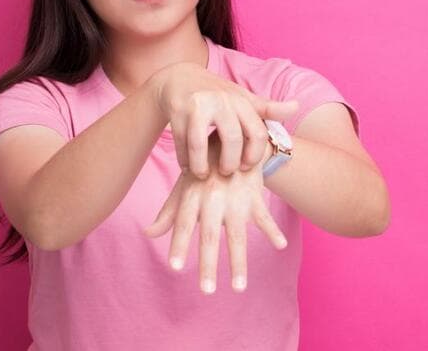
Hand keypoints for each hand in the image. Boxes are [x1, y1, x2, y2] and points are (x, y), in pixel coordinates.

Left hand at [142, 131, 284, 293]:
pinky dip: (272, 230)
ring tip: (238, 287)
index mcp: (192, 195)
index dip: (179, 244)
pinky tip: (279, 245)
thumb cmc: (204, 165)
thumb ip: (169, 212)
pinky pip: (263, 216)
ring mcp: (235, 198)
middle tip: (206, 290)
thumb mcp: (184, 184)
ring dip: (238, 262)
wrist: (231, 136)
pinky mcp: (254, 195)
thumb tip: (148, 234)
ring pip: (237, 234)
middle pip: (209, 236)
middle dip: (208, 264)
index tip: (175, 267)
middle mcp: (212, 198)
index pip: (182, 224)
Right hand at [152, 61, 298, 178]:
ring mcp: (198, 104)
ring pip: (200, 144)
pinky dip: (184, 160)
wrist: (179, 78)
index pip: (258, 133)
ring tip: (203, 174)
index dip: (254, 156)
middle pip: (231, 140)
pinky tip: (187, 166)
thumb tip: (296, 106)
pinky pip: (181, 143)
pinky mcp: (177, 110)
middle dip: (229, 163)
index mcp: (241, 100)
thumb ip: (268, 108)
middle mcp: (221, 100)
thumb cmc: (217, 94)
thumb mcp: (243, 99)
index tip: (246, 167)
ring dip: (201, 166)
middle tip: (226, 173)